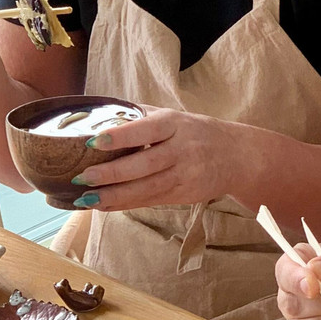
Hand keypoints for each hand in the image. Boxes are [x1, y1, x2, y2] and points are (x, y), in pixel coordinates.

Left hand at [70, 107, 236, 210]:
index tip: (95, 141)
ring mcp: (185, 174)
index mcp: (176, 124)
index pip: (147, 130)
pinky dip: (126, 204)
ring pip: (148, 187)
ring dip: (116, 195)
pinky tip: (104, 205)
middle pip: (145, 164)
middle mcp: (182, 149)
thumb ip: (142, 116)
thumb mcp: (176, 117)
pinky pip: (151, 200)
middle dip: (112, 173)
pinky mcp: (184, 194)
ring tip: (87, 199)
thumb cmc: (198, 133)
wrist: (238, 156)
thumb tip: (101, 113)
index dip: (121, 136)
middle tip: (83, 177)